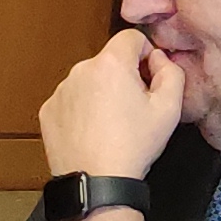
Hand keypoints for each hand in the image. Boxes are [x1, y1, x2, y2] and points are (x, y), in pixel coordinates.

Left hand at [39, 29, 187, 184]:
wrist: (98, 183)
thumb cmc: (133, 146)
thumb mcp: (170, 107)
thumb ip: (171, 71)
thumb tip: (158, 58)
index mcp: (110, 64)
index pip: (131, 37)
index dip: (146, 53)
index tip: (149, 76)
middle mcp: (80, 71)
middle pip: (109, 60)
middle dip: (123, 75)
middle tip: (134, 107)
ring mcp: (60, 91)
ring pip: (89, 80)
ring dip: (101, 92)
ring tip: (112, 123)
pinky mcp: (48, 110)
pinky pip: (71, 100)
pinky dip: (82, 109)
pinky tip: (93, 131)